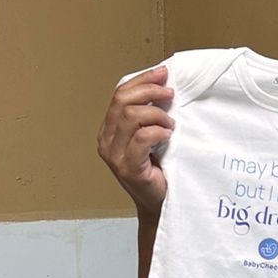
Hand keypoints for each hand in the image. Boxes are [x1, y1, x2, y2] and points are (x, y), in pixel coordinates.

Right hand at [96, 65, 174, 220]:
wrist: (159, 205)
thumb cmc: (158, 171)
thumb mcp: (150, 137)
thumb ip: (148, 114)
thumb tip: (163, 83)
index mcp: (108, 130)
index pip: (119, 94)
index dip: (142, 79)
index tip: (163, 73)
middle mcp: (106, 141)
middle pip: (122, 100)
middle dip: (150, 91)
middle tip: (170, 95)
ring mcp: (115, 156)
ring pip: (132, 116)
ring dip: (157, 115)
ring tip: (170, 125)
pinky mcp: (128, 168)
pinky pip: (142, 137)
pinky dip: (159, 132)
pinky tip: (168, 137)